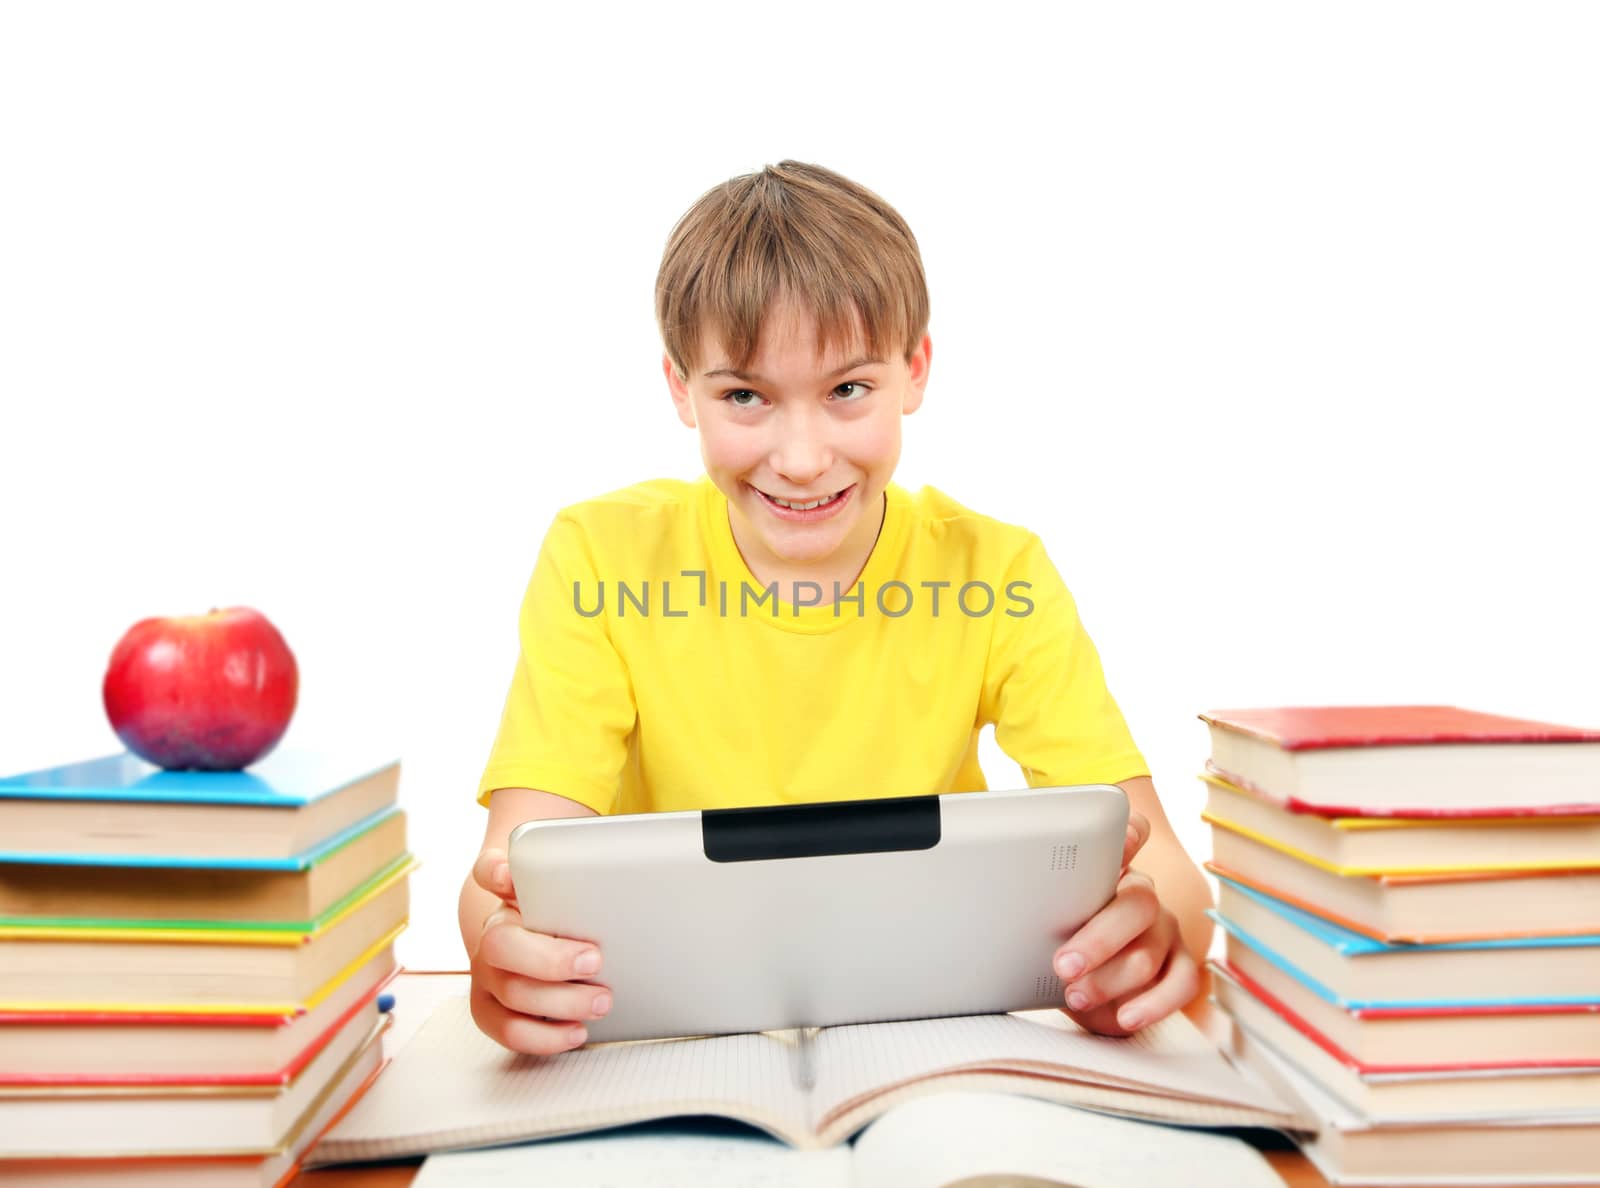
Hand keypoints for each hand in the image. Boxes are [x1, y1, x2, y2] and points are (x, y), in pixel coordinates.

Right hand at [467, 847, 612, 1054]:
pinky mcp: (489, 1009)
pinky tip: (576, 1030)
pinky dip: (545, 1037)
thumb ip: (573, 877)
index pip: (489, 871)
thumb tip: (596, 859)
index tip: (510, 876)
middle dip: (550, 959)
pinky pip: (507, 1031)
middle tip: (595, 960)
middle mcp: (491, 933)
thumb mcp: (566, 895)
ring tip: (601, 1000)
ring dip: (561, 1002)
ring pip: (510, 993)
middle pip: (501, 945)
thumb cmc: (558, 919)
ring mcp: (486, 974)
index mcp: (507, 896)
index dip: (496, 873)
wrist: (536, 943)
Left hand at [1052, 810, 1199, 1036]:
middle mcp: (1142, 893)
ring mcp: (1166, 928)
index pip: (1130, 833)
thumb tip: (1009, 902)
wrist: (1075, 975)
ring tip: (1076, 995)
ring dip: (1110, 979)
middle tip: (1063, 965)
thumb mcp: (1041, 912)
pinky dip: (1154, 1004)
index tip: (1121, 840)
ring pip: (1149, 952)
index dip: (1129, 834)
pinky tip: (1126, 1016)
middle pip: (1137, 904)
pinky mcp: (1180, 964)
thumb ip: (1040, 898)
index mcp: (1111, 866)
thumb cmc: (1053, 934)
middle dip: (1098, 939)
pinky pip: (1182, 983)